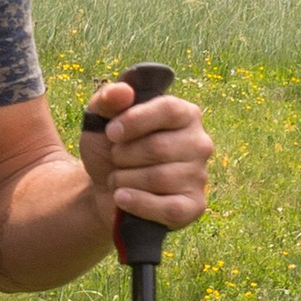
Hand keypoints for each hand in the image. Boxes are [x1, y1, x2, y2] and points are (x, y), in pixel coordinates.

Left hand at [81, 80, 213, 240]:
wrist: (104, 188)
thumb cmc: (110, 147)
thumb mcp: (100, 119)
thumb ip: (107, 99)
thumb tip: (123, 92)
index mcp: (185, 113)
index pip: (169, 109)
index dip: (135, 120)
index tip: (111, 132)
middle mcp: (200, 143)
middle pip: (159, 147)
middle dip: (124, 155)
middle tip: (115, 158)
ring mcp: (200, 176)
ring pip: (159, 178)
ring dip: (125, 180)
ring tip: (118, 178)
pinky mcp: (194, 206)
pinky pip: (169, 208)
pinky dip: (138, 203)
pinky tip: (121, 198)